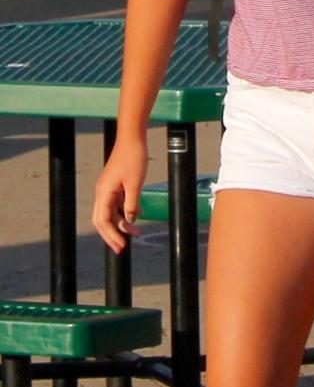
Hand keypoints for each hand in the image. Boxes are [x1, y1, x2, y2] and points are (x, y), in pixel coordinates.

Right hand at [92, 137, 148, 252]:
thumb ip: (132, 203)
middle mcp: (102, 192)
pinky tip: (138, 216)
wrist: (132, 138)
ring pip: (112, 212)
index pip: (103, 220)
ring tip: (136, 233)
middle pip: (103, 220)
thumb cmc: (134, 158)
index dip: (111, 235)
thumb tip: (129, 220)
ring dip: (122, 224)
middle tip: (122, 248)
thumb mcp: (135, 183)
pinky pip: (118, 203)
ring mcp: (108, 188)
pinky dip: (126, 211)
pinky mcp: (116, 184)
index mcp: (103, 193)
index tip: (121, 246)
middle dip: (112, 235)